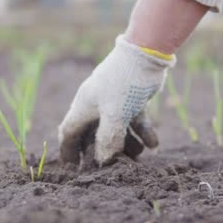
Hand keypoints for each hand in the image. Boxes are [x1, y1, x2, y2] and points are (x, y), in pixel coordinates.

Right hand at [58, 35, 174, 164]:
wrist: (146, 54)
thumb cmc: (124, 84)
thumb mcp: (115, 115)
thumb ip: (108, 139)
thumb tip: (103, 161)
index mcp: (84, 107)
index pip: (68, 131)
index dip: (69, 150)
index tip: (74, 168)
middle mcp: (96, 104)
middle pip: (94, 134)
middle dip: (103, 151)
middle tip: (112, 166)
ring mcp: (115, 102)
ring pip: (117, 129)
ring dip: (127, 144)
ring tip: (139, 155)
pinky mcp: (132, 99)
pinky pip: (134, 121)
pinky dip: (143, 132)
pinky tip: (154, 144)